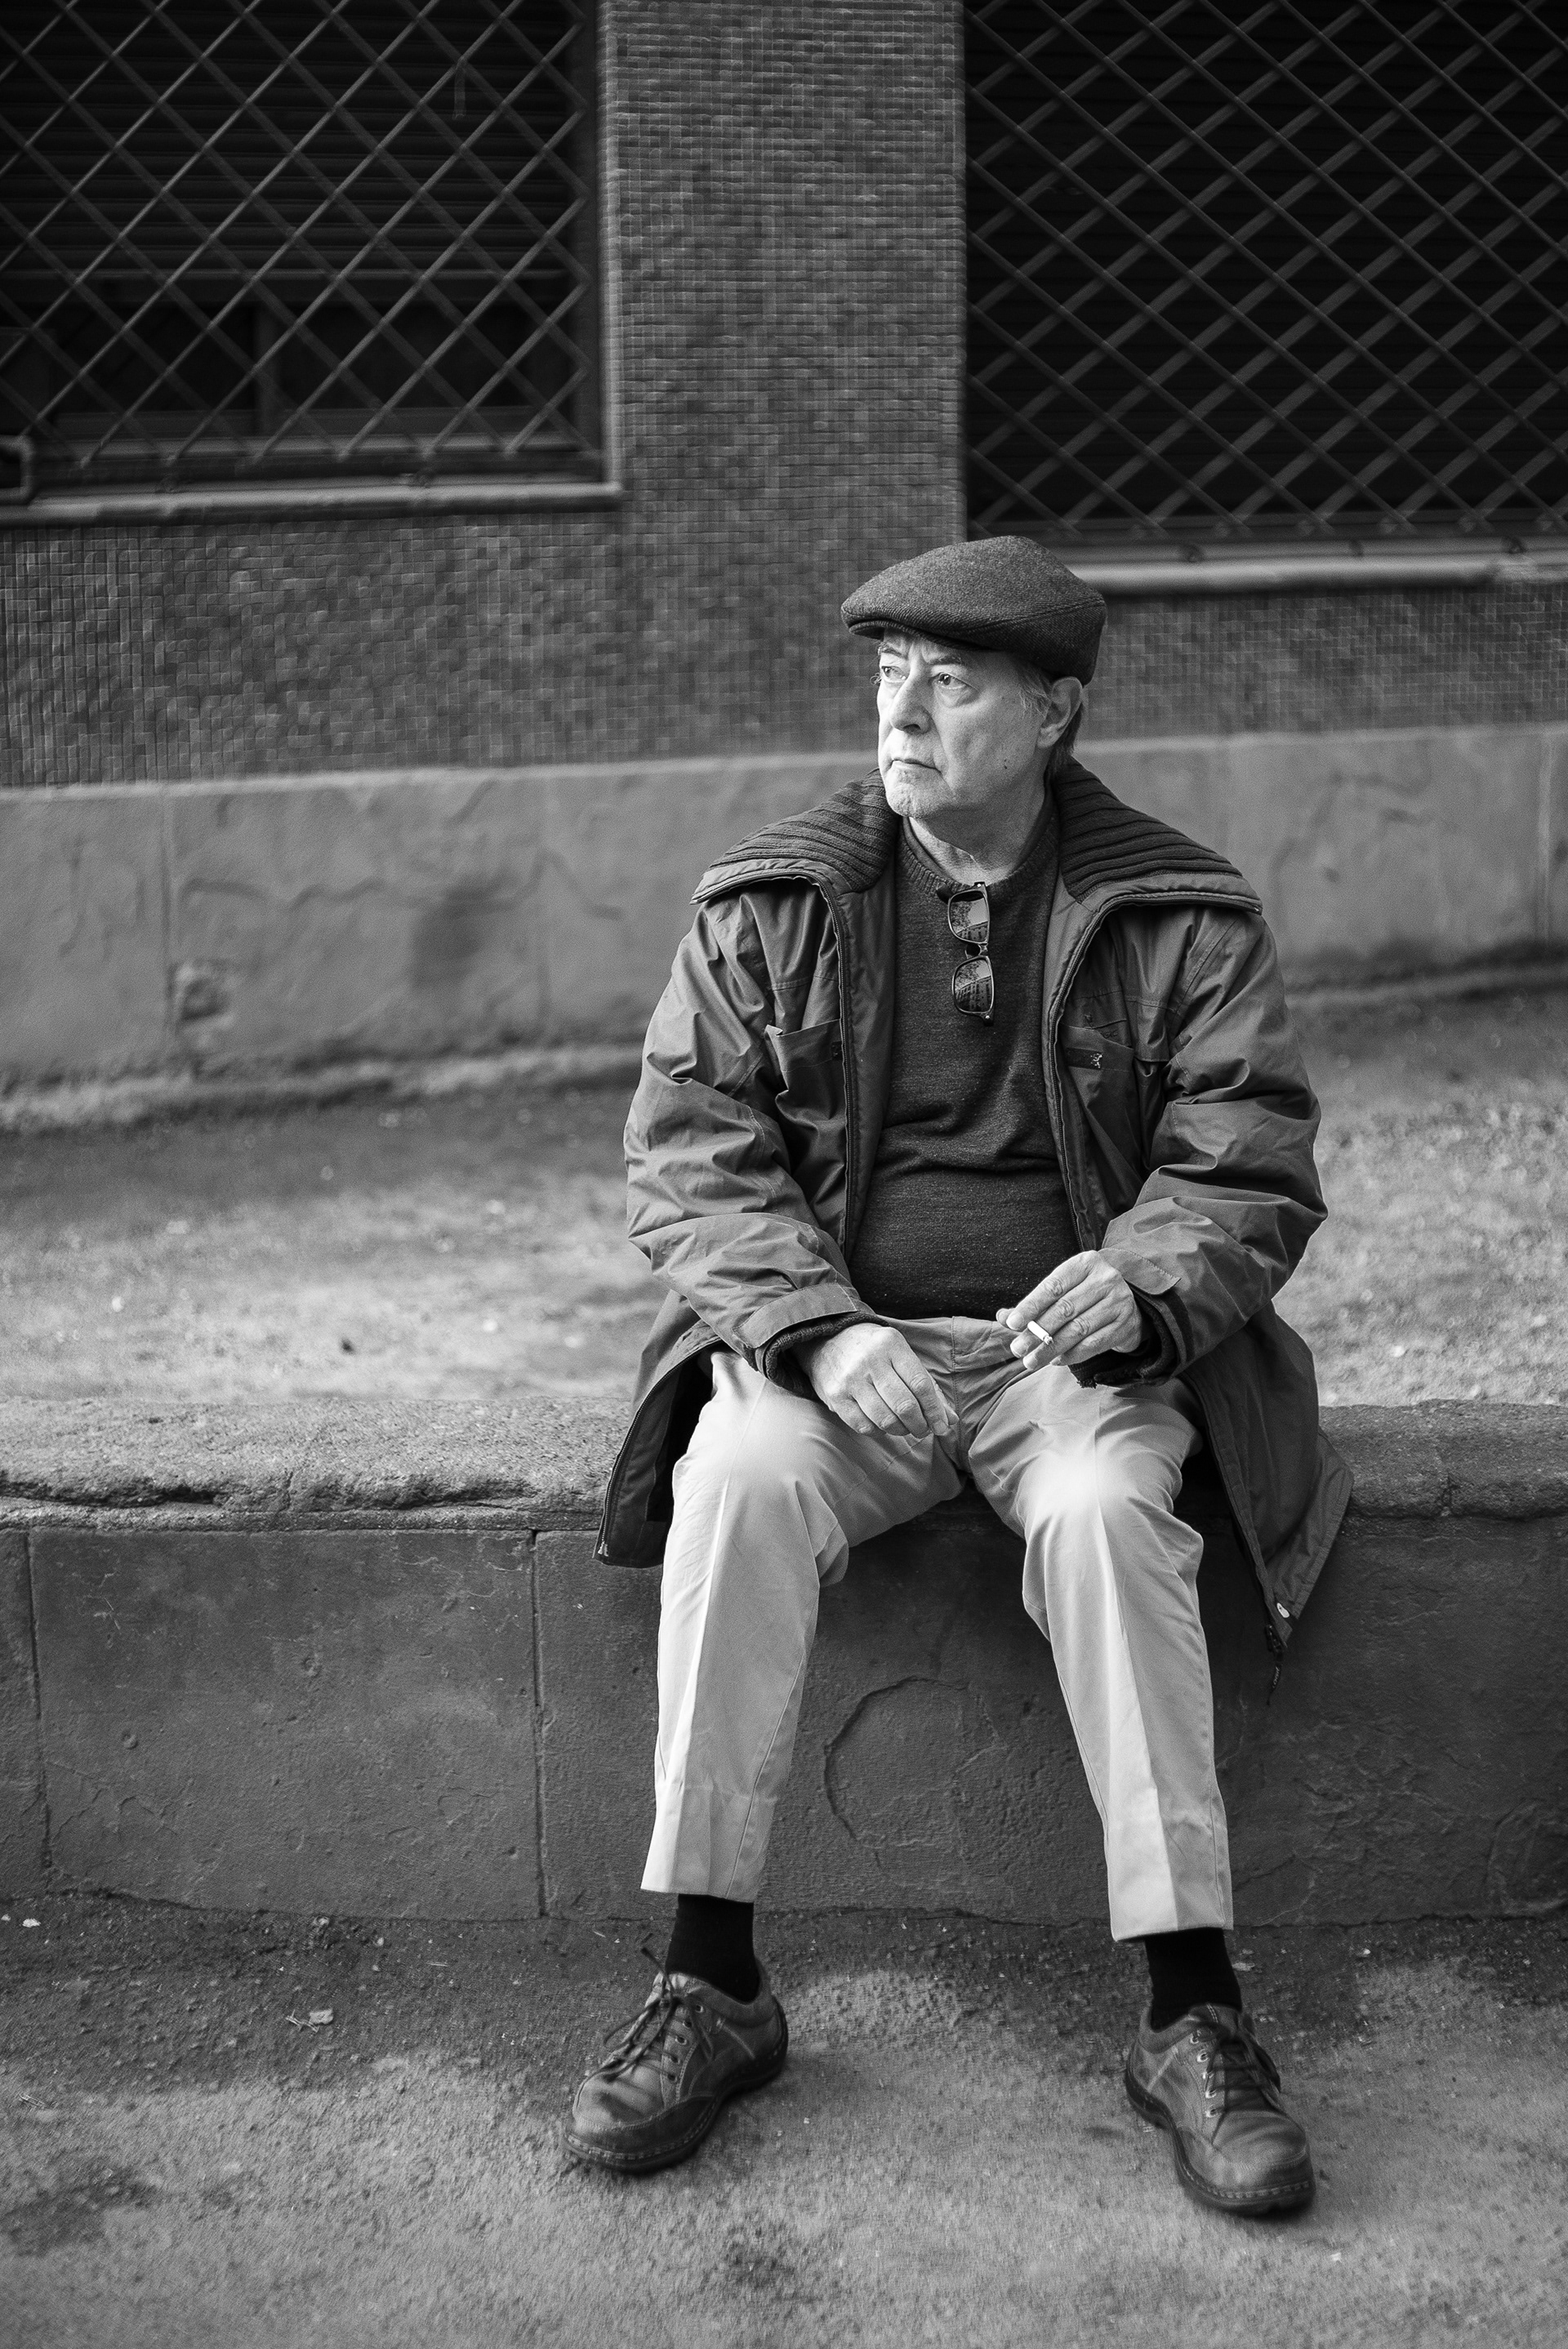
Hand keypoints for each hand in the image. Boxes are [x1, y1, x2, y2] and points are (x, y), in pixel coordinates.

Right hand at [795, 1323, 956, 1440]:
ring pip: (884, 1419)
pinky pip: (863, 1425)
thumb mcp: (902, 1355)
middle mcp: (870, 1361)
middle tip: (924, 1430)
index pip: (921, 1384)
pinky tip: (883, 1425)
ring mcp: (850, 1379)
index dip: (935, 1411)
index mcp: (892, 1345)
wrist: (828, 1338)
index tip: (943, 1427)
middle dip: (920, 1425)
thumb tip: (950, 1420)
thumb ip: (927, 1385)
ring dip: (901, 1430)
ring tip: (904, 1427)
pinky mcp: (835, 1396)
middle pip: (904, 1405)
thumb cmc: (875, 1350)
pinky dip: (879, 1432)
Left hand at [997, 1252, 1142, 1369]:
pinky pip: (1094, 1343)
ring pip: (1078, 1329)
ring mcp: (1119, 1301)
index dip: (1031, 1306)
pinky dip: (1072, 1355)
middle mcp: (1105, 1278)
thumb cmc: (1085, 1296)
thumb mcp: (1062, 1291)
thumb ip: (1034, 1304)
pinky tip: (1056, 1360)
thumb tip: (1002, 1317)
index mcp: (1085, 1263)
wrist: (1127, 1305)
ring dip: (1051, 1348)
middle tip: (1018, 1349)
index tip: (1011, 1323)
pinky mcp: (1126, 1324)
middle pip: (1065, 1309)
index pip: (1053, 1286)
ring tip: (1032, 1361)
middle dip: (1038, 1332)